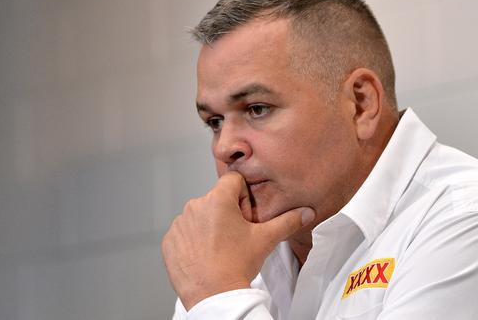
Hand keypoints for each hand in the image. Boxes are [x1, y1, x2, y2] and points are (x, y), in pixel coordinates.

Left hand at [161, 171, 315, 308]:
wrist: (214, 296)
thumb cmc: (237, 266)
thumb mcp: (266, 239)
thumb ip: (288, 221)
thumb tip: (307, 212)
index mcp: (217, 199)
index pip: (233, 181)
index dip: (244, 198)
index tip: (246, 218)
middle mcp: (194, 206)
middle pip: (216, 199)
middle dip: (227, 213)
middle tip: (236, 237)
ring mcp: (179, 224)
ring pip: (199, 216)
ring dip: (209, 227)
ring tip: (220, 249)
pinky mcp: (169, 241)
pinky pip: (184, 233)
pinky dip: (194, 241)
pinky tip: (206, 256)